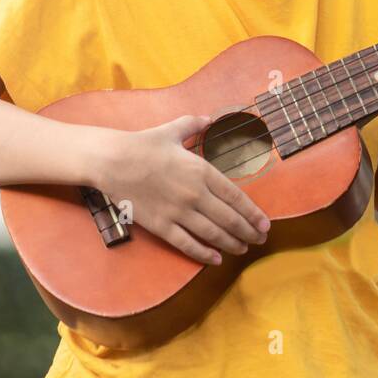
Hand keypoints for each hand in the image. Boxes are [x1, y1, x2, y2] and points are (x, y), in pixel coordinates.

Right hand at [95, 114, 269, 265]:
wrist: (112, 160)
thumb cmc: (143, 144)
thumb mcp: (173, 129)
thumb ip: (194, 124)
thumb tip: (208, 118)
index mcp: (202, 171)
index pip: (236, 197)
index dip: (253, 213)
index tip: (265, 223)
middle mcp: (195, 194)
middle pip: (229, 219)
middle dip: (248, 232)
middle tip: (260, 239)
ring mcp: (178, 212)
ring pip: (212, 234)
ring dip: (231, 244)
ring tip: (243, 249)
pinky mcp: (161, 225)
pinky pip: (187, 243)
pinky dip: (204, 254)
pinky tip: (216, 259)